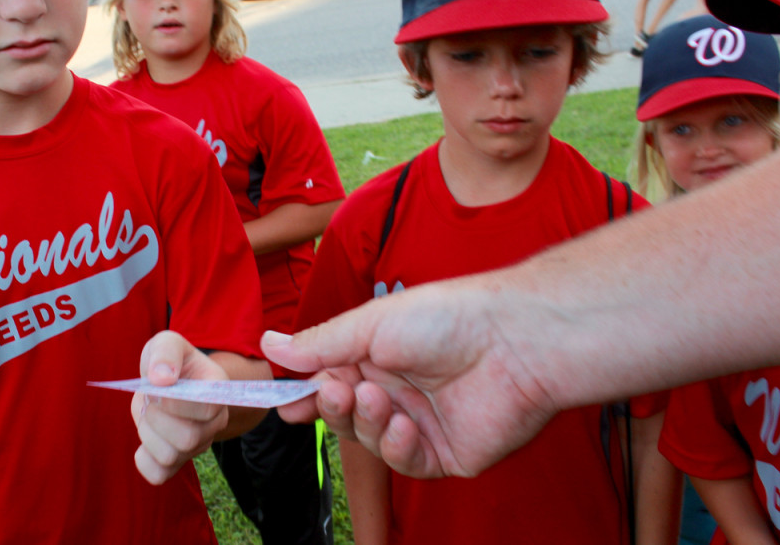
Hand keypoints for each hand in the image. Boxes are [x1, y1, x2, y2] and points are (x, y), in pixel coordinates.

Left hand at [132, 331, 228, 484]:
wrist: (169, 382)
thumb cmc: (171, 361)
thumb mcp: (167, 343)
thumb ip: (166, 353)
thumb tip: (162, 379)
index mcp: (218, 391)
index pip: (209, 408)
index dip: (178, 402)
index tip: (160, 387)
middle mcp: (215, 422)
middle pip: (189, 438)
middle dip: (157, 419)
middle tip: (150, 401)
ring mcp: (198, 445)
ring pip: (170, 457)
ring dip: (147, 434)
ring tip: (149, 415)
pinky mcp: (178, 462)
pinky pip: (158, 475)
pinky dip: (143, 459)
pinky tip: (145, 439)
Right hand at [261, 280, 558, 478]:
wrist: (511, 342)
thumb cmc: (445, 318)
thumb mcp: (369, 324)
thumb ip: (319, 344)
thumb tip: (268, 342)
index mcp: (379, 354)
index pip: (330, 378)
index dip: (306, 392)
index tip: (282, 403)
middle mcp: (398, 388)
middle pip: (344, 413)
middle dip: (332, 406)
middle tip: (333, 393)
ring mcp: (422, 422)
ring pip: (369, 439)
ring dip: (365, 422)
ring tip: (376, 399)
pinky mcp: (445, 452)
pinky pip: (405, 460)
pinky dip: (395, 445)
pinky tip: (403, 424)